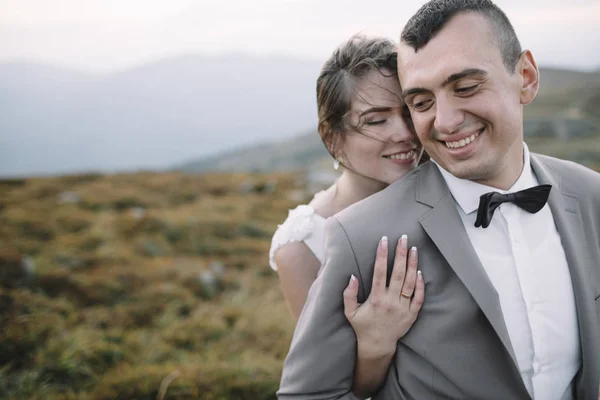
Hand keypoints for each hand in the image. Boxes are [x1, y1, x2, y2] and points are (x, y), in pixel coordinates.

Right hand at [343, 235, 423, 357]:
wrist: (378, 345)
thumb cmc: (362, 326)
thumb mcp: (349, 311)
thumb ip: (348, 294)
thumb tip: (352, 276)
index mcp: (376, 299)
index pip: (380, 272)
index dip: (382, 255)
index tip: (384, 240)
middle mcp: (391, 302)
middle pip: (398, 273)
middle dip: (401, 254)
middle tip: (403, 238)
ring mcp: (403, 308)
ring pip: (411, 283)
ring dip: (413, 264)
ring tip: (414, 249)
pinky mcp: (412, 314)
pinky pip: (419, 297)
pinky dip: (420, 284)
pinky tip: (419, 271)